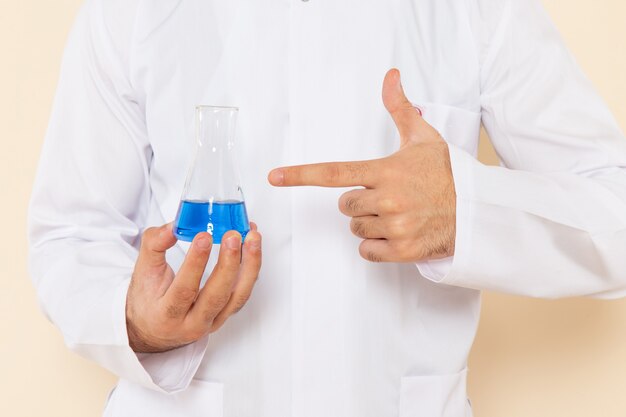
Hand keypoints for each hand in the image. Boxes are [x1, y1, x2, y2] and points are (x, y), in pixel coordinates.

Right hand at [126, 223, 261, 352]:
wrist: (153, 328)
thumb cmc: (147, 298)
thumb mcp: (142, 270)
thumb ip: (154, 244)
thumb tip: (174, 225)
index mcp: (166, 314)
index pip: (184, 290)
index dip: (196, 263)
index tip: (204, 237)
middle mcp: (192, 323)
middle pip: (216, 296)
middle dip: (229, 264)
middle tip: (233, 235)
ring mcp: (212, 322)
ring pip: (237, 296)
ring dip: (249, 265)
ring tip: (252, 238)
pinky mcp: (225, 316)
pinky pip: (242, 293)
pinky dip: (250, 269)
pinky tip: (252, 247)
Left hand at [268, 69, 454, 262]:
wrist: (476, 211)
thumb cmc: (444, 174)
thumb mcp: (423, 138)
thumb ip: (400, 109)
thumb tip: (390, 76)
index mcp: (385, 171)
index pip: (334, 173)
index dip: (300, 175)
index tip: (274, 177)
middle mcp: (387, 199)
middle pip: (345, 206)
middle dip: (359, 203)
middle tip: (387, 198)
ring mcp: (395, 226)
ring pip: (356, 228)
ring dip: (370, 224)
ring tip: (398, 214)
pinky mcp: (402, 250)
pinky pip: (367, 251)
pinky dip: (377, 246)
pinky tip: (398, 234)